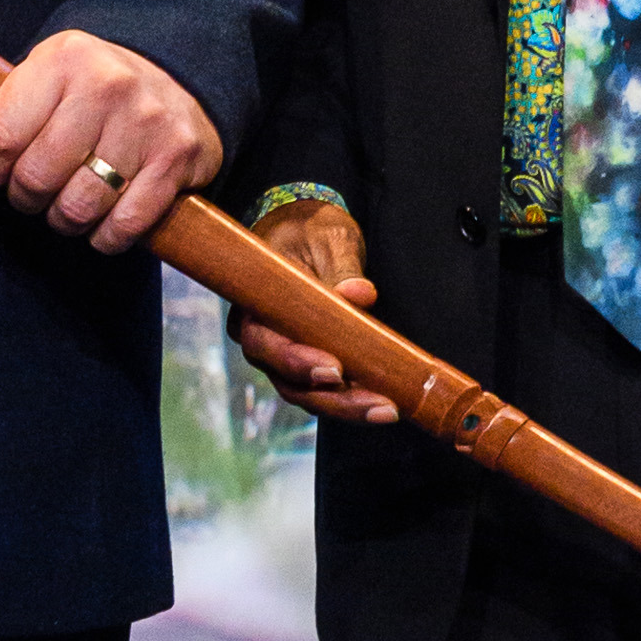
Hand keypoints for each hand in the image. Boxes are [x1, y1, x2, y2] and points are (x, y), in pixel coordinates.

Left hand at [0, 30, 218, 252]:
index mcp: (61, 59)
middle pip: (37, 177)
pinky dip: (106, 236)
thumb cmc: (83, 92)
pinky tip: (103, 220)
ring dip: (64, 220)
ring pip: (79, 207)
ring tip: (68, 203)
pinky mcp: (176, 158)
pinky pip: (125, 225)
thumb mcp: (27, 93)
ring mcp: (146, 122)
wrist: (175, 77)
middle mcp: (106, 84)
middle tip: (36, 189)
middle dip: (27, 197)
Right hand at [231, 199, 399, 423]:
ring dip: (348, 407)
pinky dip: (350, 399)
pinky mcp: (305, 362)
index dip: (297, 363)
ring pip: (306, 394)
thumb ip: (341, 268)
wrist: (301, 230)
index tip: (335, 370)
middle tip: (380, 405)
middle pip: (288, 383)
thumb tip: (359, 294)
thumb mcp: (326, 239)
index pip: (266, 345)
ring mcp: (281, 356)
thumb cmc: (305, 230)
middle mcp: (261, 339)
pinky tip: (382, 402)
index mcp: (253, 307)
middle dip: (335, 399)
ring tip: (387, 410)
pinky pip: (322, 390)